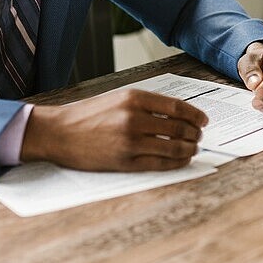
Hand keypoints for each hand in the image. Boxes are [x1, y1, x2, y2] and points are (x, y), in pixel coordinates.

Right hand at [21, 88, 207, 170]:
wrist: (58, 133)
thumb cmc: (88, 115)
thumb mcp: (118, 98)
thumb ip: (147, 104)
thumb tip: (178, 114)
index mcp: (134, 98)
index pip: (177, 107)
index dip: (196, 115)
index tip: (204, 120)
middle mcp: (134, 118)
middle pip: (179, 128)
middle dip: (195, 133)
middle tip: (200, 136)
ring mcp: (130, 142)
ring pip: (173, 147)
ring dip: (189, 149)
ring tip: (193, 148)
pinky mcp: (125, 162)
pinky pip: (160, 164)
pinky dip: (176, 162)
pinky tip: (182, 160)